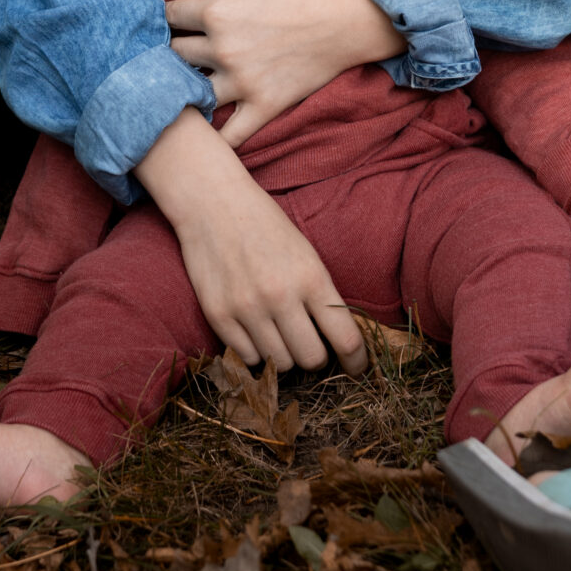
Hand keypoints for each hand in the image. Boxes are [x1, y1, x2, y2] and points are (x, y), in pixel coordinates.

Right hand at [135, 108, 367, 373]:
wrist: (213, 202)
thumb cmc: (265, 225)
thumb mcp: (305, 253)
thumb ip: (321, 295)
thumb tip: (338, 341)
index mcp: (311, 277)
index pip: (346, 339)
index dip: (356, 361)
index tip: (356, 368)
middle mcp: (280, 296)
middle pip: (312, 360)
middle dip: (315, 356)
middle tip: (308, 341)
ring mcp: (247, 308)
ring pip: (279, 363)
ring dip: (283, 353)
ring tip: (277, 329)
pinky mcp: (219, 315)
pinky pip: (248, 358)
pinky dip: (255, 350)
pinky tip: (254, 328)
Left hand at [165, 0, 400, 146]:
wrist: (347, 20)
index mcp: (217, 12)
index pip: (169, 18)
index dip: (171, 17)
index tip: (181, 21)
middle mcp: (223, 49)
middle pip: (174, 55)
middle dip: (176, 50)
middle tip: (187, 50)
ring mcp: (242, 82)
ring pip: (191, 93)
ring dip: (188, 88)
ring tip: (192, 83)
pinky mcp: (263, 106)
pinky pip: (229, 135)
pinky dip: (214, 139)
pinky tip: (206, 132)